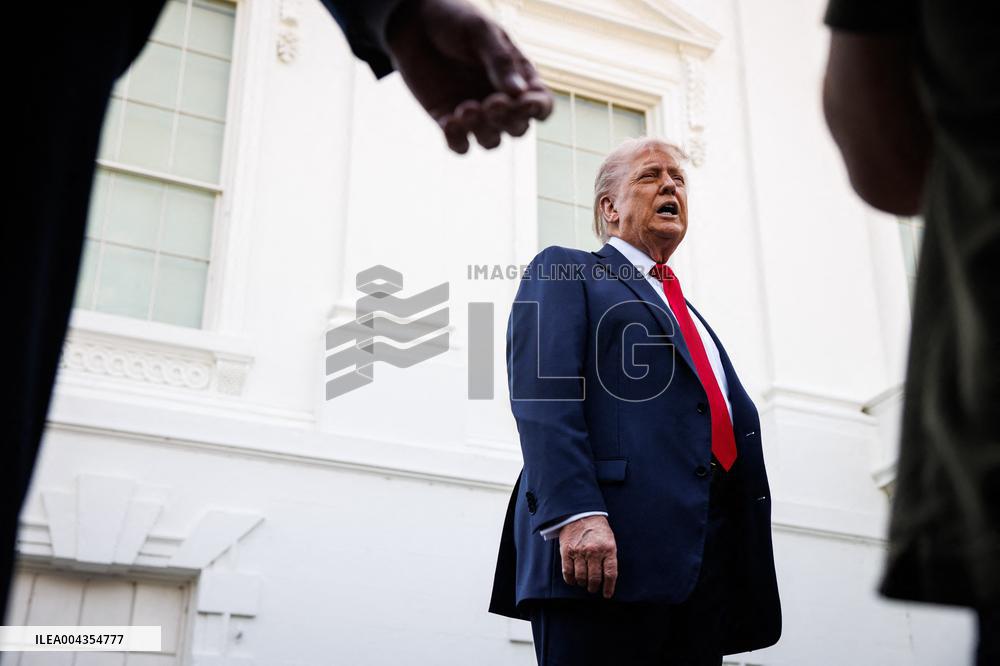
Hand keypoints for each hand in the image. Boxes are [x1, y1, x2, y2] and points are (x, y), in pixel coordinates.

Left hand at [385, 0, 552, 153]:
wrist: (414, 23)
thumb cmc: (455, 21)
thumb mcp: (481, 33)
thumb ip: (500, 62)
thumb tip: (520, 93)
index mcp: (518, 78)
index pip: (540, 104)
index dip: (538, 110)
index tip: (524, 102)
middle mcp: (500, 100)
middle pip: (517, 128)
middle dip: (508, 121)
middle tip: (492, 103)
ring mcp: (475, 114)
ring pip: (491, 142)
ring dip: (483, 131)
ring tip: (466, 108)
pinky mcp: (448, 121)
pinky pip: (459, 145)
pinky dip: (457, 141)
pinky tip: (449, 121)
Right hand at [558, 515, 617, 598]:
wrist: (581, 513)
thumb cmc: (597, 529)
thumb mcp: (609, 540)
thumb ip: (609, 557)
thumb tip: (608, 578)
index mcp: (608, 549)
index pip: (610, 574)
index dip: (609, 587)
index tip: (607, 595)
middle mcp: (594, 551)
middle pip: (594, 578)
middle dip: (594, 587)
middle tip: (593, 589)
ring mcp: (579, 552)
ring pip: (581, 577)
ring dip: (582, 583)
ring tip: (583, 583)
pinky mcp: (567, 551)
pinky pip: (568, 572)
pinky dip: (570, 580)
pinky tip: (573, 580)